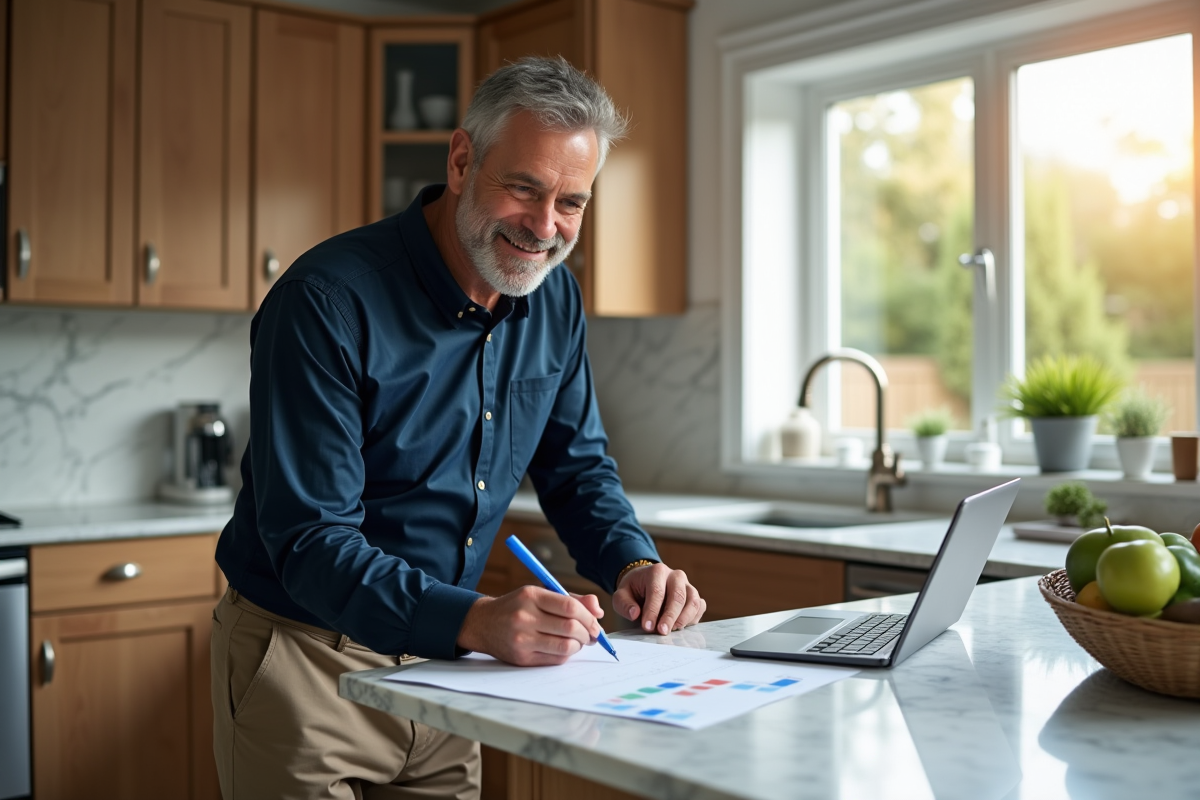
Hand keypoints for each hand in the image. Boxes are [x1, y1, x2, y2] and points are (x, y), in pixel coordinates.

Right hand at [457, 586, 604, 665]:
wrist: (483, 623)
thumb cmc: (517, 606)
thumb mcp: (539, 594)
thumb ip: (570, 600)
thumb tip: (598, 611)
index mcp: (531, 596)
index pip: (570, 607)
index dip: (588, 617)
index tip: (595, 622)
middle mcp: (525, 617)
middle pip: (570, 628)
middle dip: (587, 633)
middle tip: (590, 635)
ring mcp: (522, 639)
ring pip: (565, 647)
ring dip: (579, 646)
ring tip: (578, 641)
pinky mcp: (522, 658)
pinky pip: (555, 659)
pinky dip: (566, 654)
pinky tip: (563, 648)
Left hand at [612, 563, 705, 634]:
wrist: (645, 582)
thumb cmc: (634, 589)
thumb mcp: (621, 594)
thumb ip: (624, 604)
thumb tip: (635, 614)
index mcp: (657, 571)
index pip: (657, 592)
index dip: (653, 611)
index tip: (648, 627)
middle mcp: (675, 576)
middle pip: (678, 596)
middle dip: (670, 616)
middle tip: (662, 632)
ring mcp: (687, 585)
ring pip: (693, 601)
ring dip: (684, 618)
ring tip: (672, 630)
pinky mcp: (694, 595)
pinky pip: (700, 606)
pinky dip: (694, 618)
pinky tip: (681, 626)